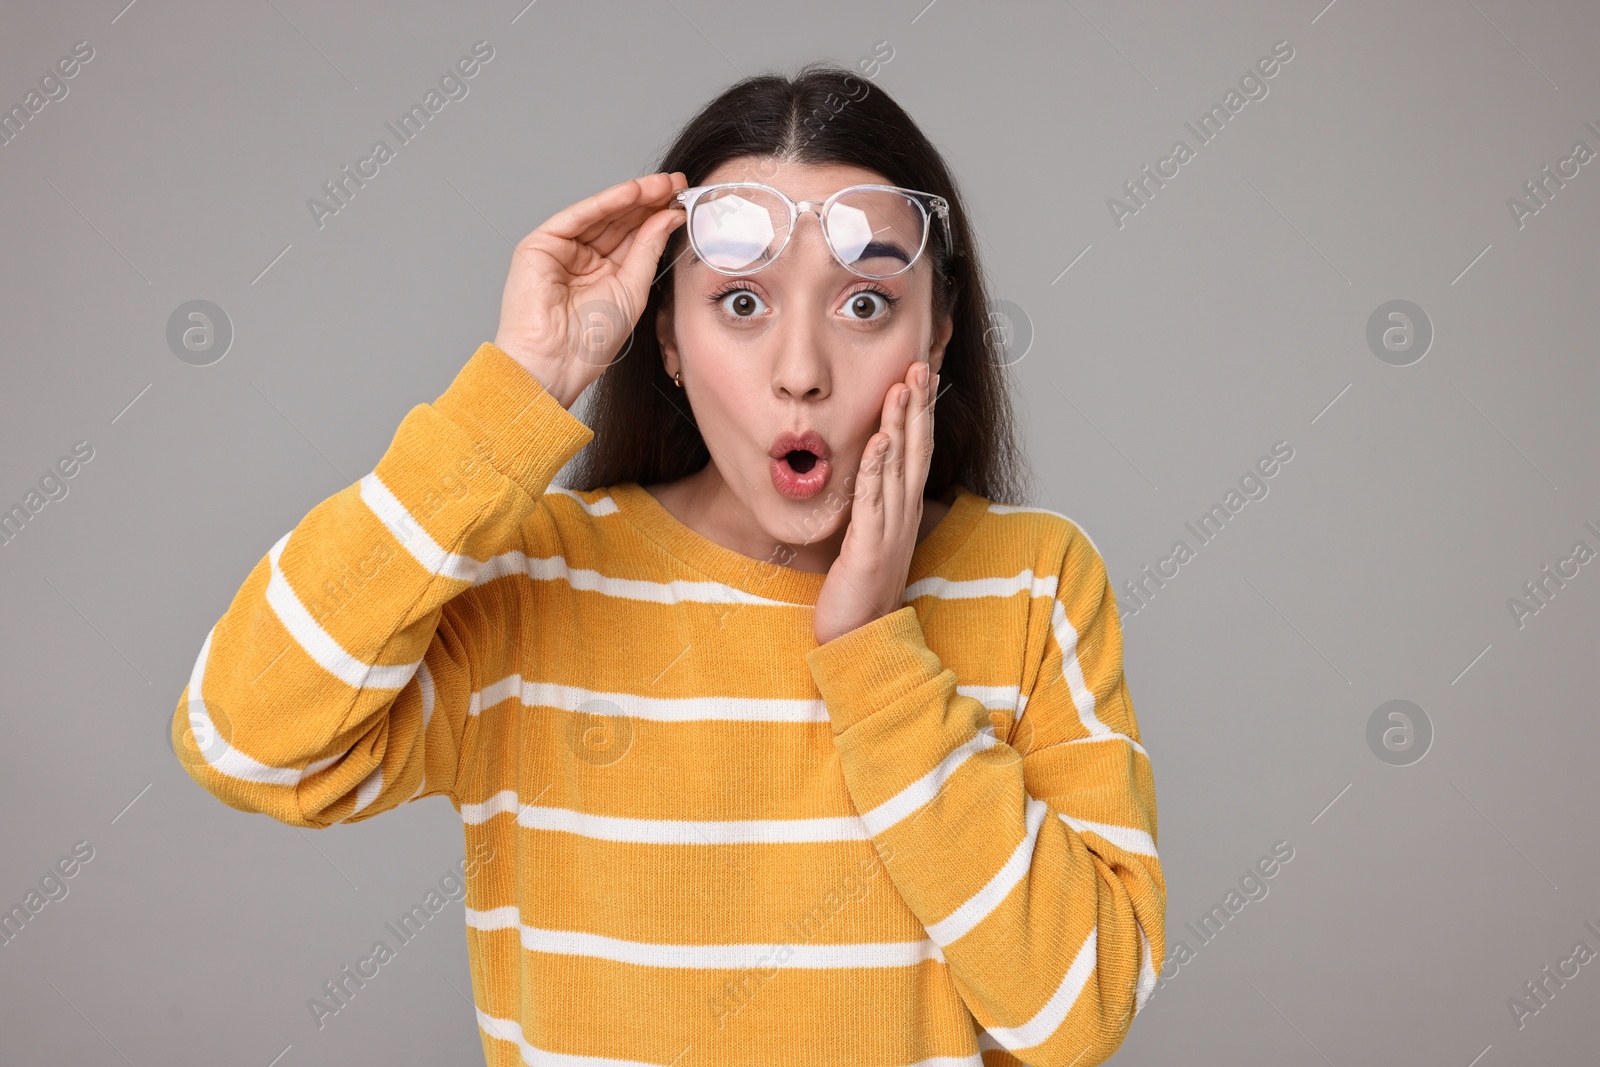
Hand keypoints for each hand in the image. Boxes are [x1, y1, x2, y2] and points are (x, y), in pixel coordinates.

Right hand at [491, 171, 688, 408]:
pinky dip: (605, 202)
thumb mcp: (632, 289)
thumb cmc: (590, 341)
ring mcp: (561, 249)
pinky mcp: (540, 244)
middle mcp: (582, 257)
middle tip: (679, 183)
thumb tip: (669, 216)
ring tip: (662, 184)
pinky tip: (632, 192)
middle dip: (649, 200)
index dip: (658, 215)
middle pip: (620, 220)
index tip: (685, 199)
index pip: (634, 235)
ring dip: (632, 196)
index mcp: (605, 272)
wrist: (556, 362)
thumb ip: (648, 249)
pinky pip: (578, 216)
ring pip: (601, 214)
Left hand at [813, 360, 938, 645]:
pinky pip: (874, 499)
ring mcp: (891, 530)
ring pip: (898, 467)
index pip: (916, 452)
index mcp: (903, 511)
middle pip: (916, 450)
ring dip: (900, 424)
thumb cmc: (860, 592)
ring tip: (900, 386)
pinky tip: (878, 440)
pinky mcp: (870, 546)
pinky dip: (876, 467)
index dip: (919, 414)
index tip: (919, 376)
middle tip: (919, 365)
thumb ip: (872, 509)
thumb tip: (871, 479)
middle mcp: (904, 515)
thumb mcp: (870, 540)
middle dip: (917, 406)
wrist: (862, 639)